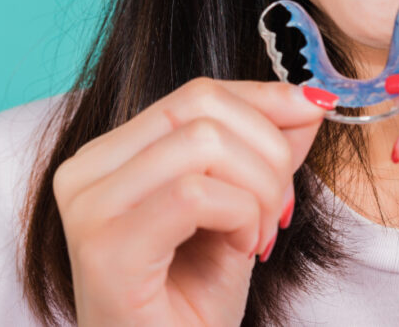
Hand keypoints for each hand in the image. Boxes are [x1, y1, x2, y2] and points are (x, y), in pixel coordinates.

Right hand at [52, 77, 333, 326]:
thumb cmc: (189, 305)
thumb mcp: (238, 209)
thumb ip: (263, 151)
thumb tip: (306, 98)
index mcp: (109, 155)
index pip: (194, 93)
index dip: (262, 98)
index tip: (313, 111)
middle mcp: (85, 170)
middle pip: (199, 106)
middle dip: (267, 150)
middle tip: (280, 208)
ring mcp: (88, 207)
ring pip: (202, 144)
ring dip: (259, 188)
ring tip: (259, 236)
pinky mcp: (104, 247)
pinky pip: (194, 195)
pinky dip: (239, 215)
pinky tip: (241, 249)